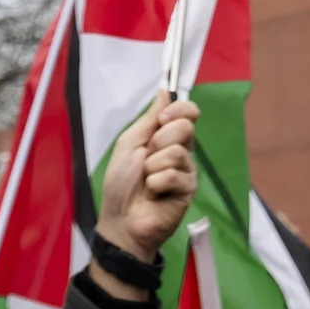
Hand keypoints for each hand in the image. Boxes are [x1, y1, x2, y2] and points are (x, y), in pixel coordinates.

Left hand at [91, 92, 196, 283]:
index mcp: (167, 137)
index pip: (188, 113)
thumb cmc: (121, 182)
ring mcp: (187, 171)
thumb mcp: (129, 143)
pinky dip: (156, 183)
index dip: (179, 110)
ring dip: (152, 167)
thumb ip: (149, 118)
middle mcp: (181, 151)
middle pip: (185, 128)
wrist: (121, 218)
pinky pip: (174, 175)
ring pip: (177, 152)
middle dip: (158, 142)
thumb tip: (164, 90)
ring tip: (146, 182)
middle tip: (145, 160)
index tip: (161, 120)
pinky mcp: (189, 190)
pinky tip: (153, 194)